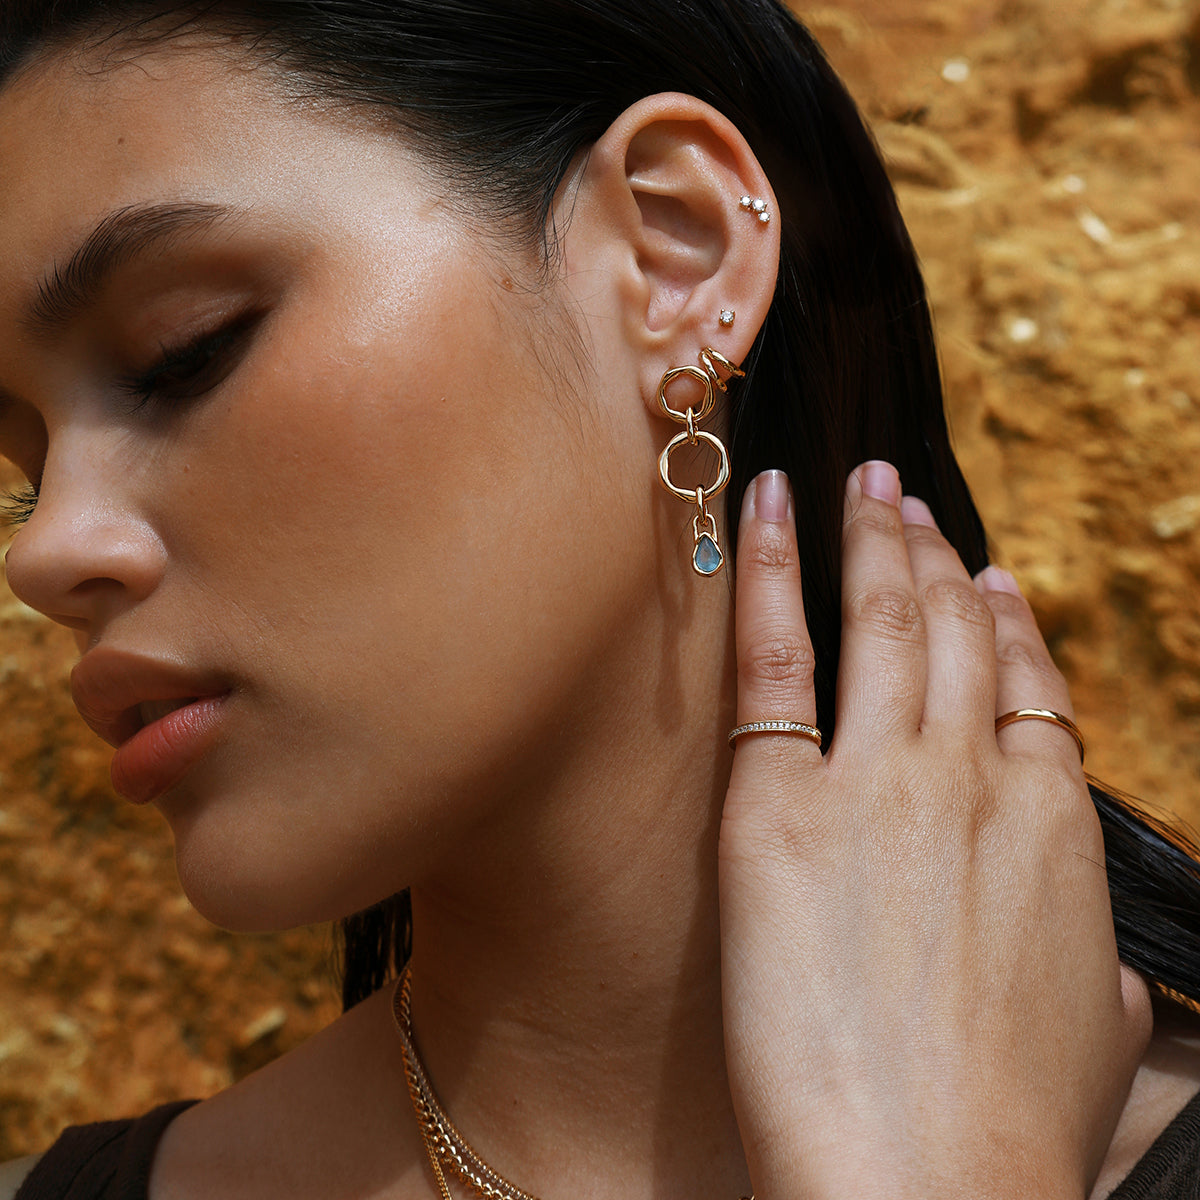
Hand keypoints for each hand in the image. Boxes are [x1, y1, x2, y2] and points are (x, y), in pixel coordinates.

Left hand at [718, 463, 1150, 1199]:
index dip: (1005, 625)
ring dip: (875, 541)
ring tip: (862, 487)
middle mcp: (975, 777)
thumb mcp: (1097, 1033)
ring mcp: (880, 779)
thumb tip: (1104, 971)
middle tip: (908, 500)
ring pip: (885, 622)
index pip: (1029, 687)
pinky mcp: (778, 806)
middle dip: (934, 554)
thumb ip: (1099, 972)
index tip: (987, 581)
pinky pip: (778, 656)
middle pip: (957, 633)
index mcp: (1054, 823)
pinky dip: (772, 568)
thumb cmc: (1010, 1134)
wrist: (930, 1187)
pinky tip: (770, 504)